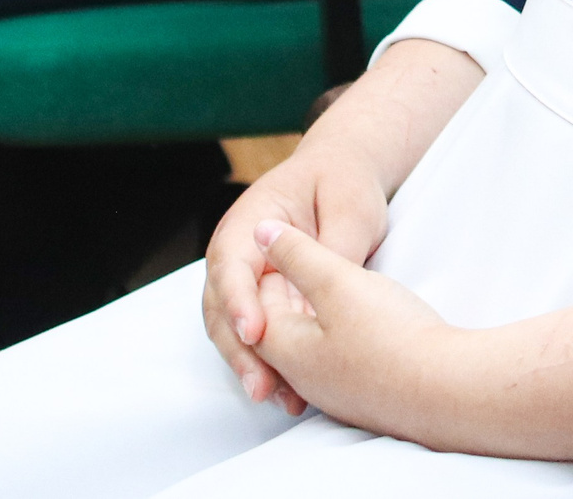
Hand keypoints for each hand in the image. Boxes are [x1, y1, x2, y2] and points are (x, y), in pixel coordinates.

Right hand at [204, 134, 396, 409]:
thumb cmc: (344, 182)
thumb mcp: (349, 207)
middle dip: (239, 349)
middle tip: (261, 385)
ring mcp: (248, 280)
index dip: (238, 301)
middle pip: (223, 308)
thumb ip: (332, 249)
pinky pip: (262, 336)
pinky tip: (289, 391)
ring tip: (275, 396)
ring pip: (235, 330)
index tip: (254, 332)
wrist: (344, 175)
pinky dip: (270, 363)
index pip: (232, 265)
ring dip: (252, 364)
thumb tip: (320, 293)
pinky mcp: (265, 301)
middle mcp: (238, 254)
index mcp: (249, 221)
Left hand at [250, 221, 455, 435]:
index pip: (258, 310)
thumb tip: (261, 233)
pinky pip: (340, 363)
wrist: (446, 389)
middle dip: (290, 296)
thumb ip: (298, 255)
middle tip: (308, 262)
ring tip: (339, 287)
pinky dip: (340, 336)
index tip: (288, 245)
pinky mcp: (368, 397)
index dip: (270, 273)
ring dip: (317, 317)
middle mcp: (305, 379)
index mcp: (288, 350)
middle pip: (282, 333)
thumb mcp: (338, 281)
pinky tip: (365, 323)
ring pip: (312, 349)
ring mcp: (337, 393)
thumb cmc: (388, 333)